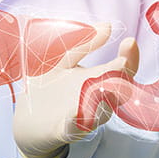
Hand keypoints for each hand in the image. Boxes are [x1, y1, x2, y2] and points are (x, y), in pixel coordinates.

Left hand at [13, 23, 139, 157]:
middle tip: (122, 65)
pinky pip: (72, 128)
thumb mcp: (63, 61)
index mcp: (98, 81)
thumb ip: (84, 44)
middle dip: (121, 79)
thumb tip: (108, 26)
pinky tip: (74, 113)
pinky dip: (75, 122)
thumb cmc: (51, 88)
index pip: (122, 70)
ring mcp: (82, 117)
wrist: (28, 122)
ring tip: (102, 88)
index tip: (129, 42)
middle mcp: (96, 101)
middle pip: (118, 91)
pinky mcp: (62, 131)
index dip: (130, 58)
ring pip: (100, 112)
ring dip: (102, 101)